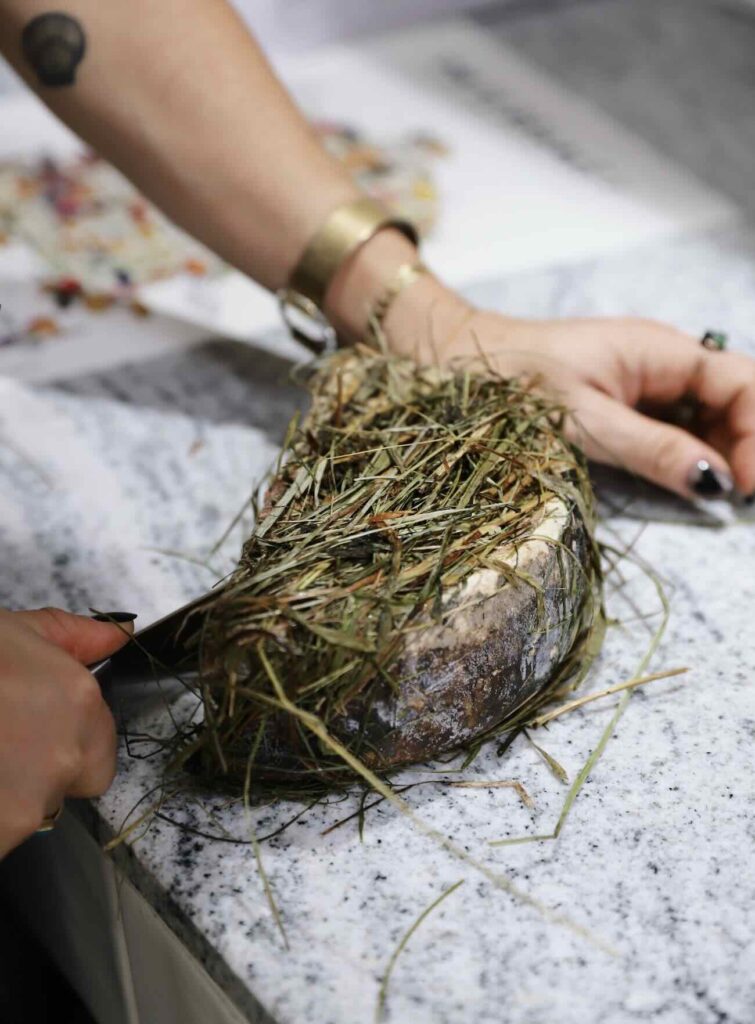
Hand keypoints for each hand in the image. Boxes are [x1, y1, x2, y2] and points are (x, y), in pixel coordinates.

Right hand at [0, 608, 132, 858]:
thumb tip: (117, 635)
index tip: (29, 722)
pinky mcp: (3, 831)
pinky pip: (5, 831)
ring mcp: (34, 798)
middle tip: (2, 743)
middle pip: (75, 779)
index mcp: (79, 699)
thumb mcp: (11, 631)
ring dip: (10, 791)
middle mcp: (69, 751)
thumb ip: (74, 636)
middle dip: (43, 766)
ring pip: (35, 808)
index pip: (101, 739)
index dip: (65, 732)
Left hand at [381, 276, 754, 501]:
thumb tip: (716, 483)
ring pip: (708, 416)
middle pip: (733, 398)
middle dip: (746, 444)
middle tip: (740, 498)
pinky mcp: (625, 402)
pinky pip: (675, 426)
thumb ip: (653, 450)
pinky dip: (688, 454)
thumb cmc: (513, 382)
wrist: (458, 362)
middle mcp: (662, 361)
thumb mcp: (584, 421)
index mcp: (659, 350)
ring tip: (720, 497)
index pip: (740, 383)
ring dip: (721, 453)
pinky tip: (688, 481)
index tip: (746, 486)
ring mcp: (645, 382)